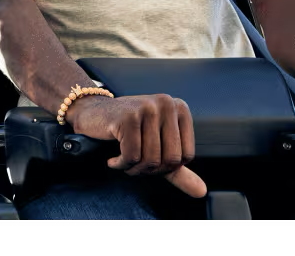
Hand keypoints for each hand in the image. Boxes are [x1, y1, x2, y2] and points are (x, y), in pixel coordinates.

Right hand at [67, 92, 207, 197]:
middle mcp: (166, 103)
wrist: (93, 113)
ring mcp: (148, 107)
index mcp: (179, 108)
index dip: (166, 166)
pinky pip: (132, 156)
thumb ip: (179, 170)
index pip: (185, 156)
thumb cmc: (129, 130)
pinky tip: (114, 159)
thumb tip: (202, 192)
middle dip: (150, 170)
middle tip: (134, 162)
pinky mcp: (128, 116)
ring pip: (151, 159)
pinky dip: (121, 164)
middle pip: (170, 159)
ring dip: (134, 169)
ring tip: (124, 160)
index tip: (149, 158)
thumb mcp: (157, 148)